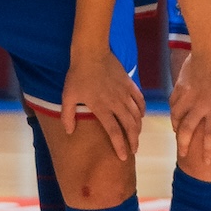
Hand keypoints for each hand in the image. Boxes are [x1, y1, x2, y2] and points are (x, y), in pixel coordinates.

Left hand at [55, 43, 143, 162]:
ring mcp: (125, 93)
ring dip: (138, 128)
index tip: (123, 157)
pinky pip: (139, 100)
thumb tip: (69, 132)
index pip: (114, 132)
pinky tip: (141, 116)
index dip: (120, 146)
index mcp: (102, 108)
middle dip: (133, 141)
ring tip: (137, 136)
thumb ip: (67, 115)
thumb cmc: (78, 75)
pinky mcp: (129, 84)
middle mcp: (116, 103)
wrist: (91, 52)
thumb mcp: (68, 96)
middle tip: (134, 150)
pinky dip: (142, 110)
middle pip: (130, 126)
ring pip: (136, 115)